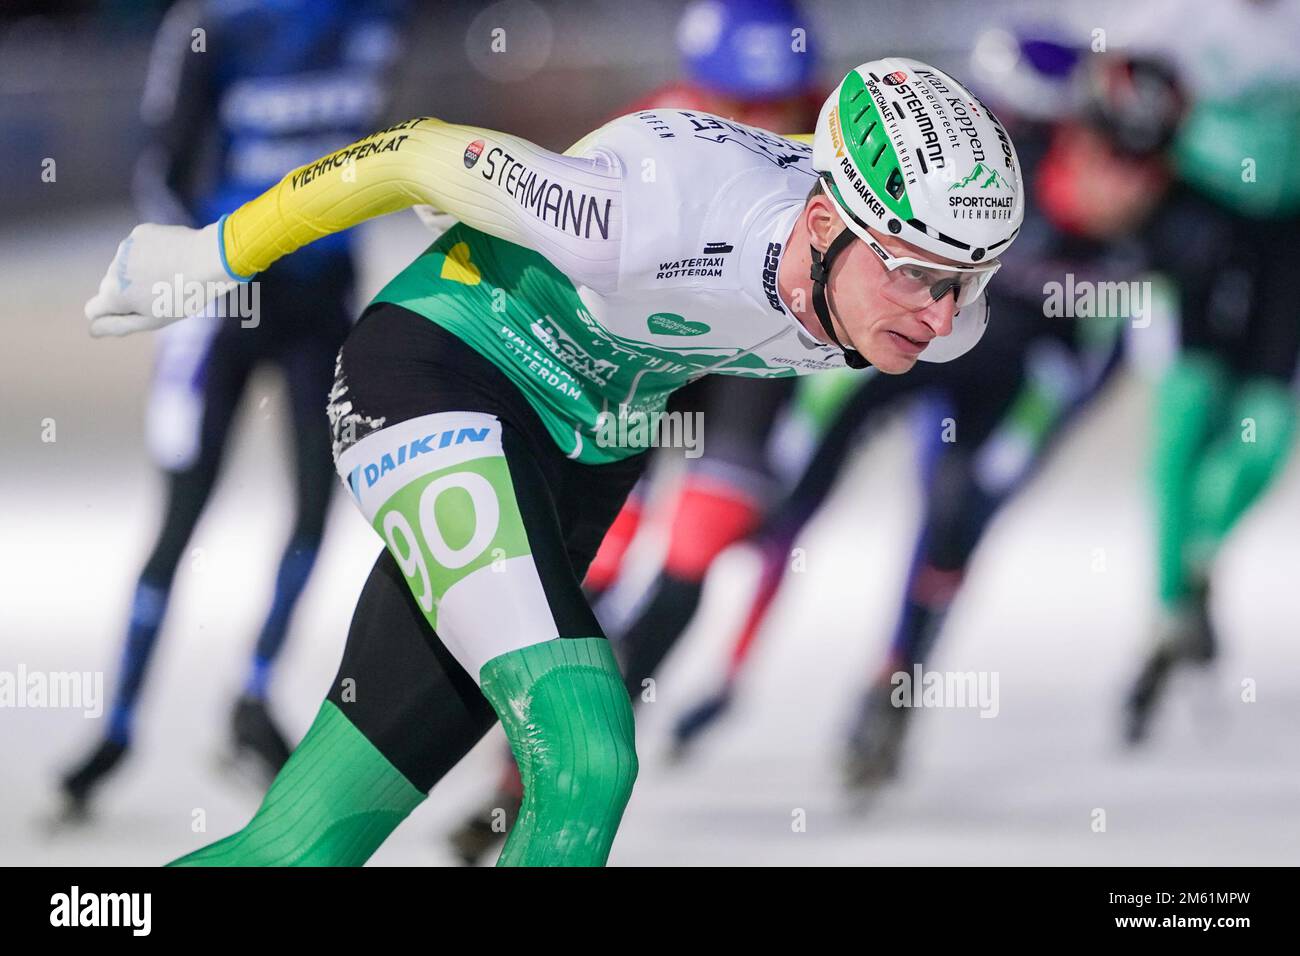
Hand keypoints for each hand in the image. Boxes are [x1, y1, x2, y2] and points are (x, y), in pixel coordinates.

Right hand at [84, 220, 240, 336]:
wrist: (208, 259)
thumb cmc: (183, 296)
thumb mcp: (151, 319)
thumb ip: (118, 325)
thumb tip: (92, 329)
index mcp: (113, 294)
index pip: (93, 310)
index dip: (113, 315)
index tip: (136, 312)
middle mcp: (112, 269)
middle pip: (110, 287)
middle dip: (128, 293)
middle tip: (161, 296)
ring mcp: (125, 248)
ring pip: (125, 267)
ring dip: (139, 273)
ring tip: (170, 276)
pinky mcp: (140, 233)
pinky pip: (139, 248)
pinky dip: (150, 254)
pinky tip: (172, 258)